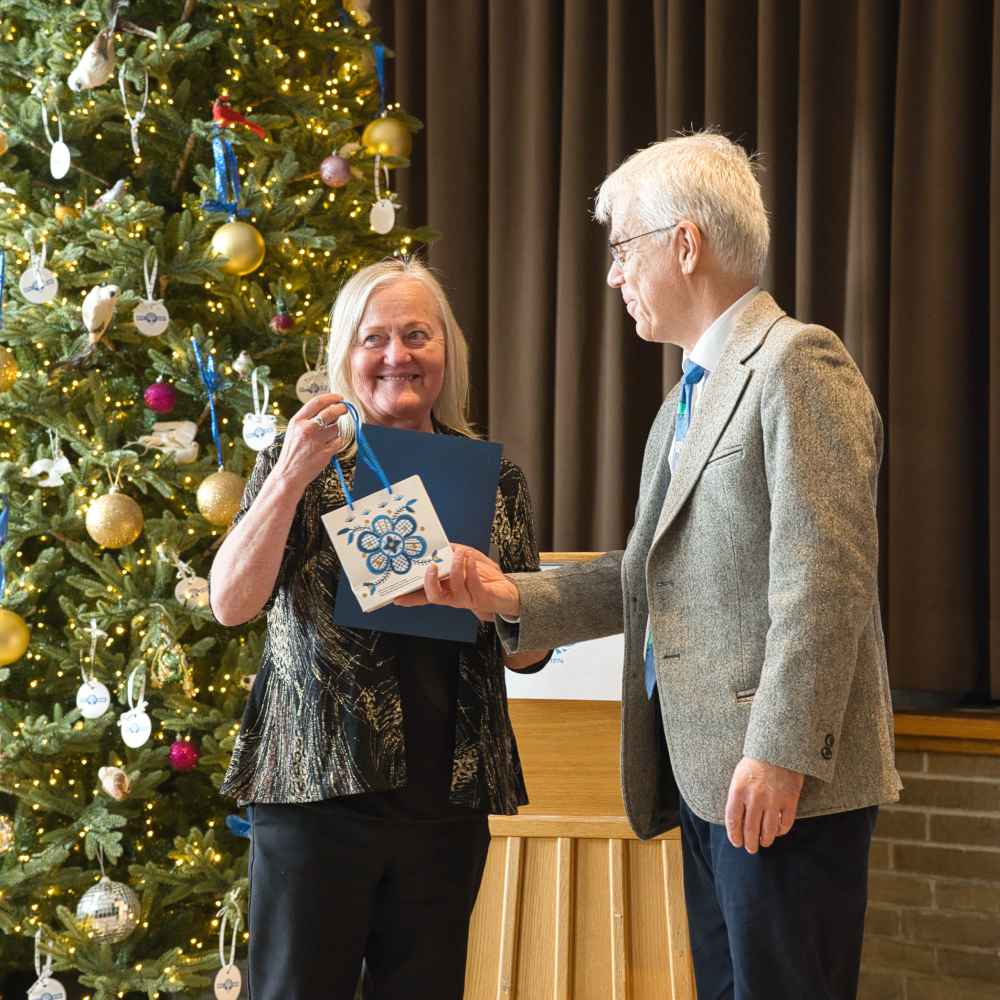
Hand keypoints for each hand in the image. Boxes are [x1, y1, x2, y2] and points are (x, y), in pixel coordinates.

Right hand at [271, 393, 346, 493]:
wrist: (289, 473)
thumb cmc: (293, 451)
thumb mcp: (294, 431)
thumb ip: (308, 419)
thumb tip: (329, 408)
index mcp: (297, 421)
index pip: (317, 402)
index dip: (331, 397)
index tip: (339, 397)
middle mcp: (307, 429)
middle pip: (331, 412)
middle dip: (341, 409)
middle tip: (345, 409)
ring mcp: (316, 440)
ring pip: (336, 428)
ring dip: (336, 430)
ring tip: (326, 438)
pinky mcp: (325, 452)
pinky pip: (339, 441)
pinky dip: (337, 443)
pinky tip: (328, 447)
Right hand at [394, 544, 520, 620]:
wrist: (506, 589)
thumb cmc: (483, 576)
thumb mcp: (464, 560)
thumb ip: (451, 554)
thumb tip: (439, 546)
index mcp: (445, 590)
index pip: (423, 595)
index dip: (410, 598)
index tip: (396, 597)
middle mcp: (452, 597)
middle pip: (434, 596)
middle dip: (430, 581)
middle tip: (431, 566)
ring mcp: (466, 599)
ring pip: (454, 587)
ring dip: (456, 567)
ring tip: (459, 554)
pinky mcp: (481, 597)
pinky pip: (472, 585)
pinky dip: (471, 570)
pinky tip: (471, 560)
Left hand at [724, 756, 803, 853]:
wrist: (778, 749)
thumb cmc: (755, 763)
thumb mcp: (738, 777)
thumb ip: (737, 797)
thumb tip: (736, 821)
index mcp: (738, 790)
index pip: (733, 820)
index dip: (734, 835)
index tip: (736, 842)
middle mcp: (755, 797)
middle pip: (750, 829)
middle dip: (749, 843)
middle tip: (750, 849)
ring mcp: (773, 800)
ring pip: (768, 831)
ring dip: (765, 840)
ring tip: (763, 842)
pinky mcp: (789, 800)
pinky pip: (785, 824)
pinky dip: (780, 831)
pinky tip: (777, 832)